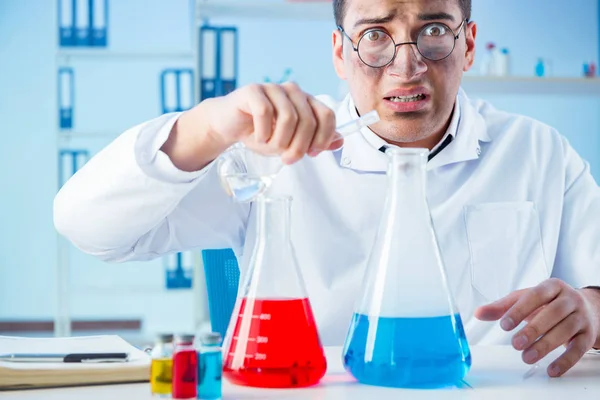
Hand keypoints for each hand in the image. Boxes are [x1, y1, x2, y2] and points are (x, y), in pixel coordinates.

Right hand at [205, 82, 341, 163]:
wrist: (229, 125)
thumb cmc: (261, 132)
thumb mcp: (290, 142)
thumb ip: (315, 141)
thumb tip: (340, 141)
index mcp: (306, 101)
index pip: (327, 115)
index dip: (323, 138)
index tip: (312, 153)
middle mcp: (292, 91)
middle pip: (308, 120)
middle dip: (299, 146)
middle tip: (287, 159)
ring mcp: (273, 88)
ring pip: (288, 117)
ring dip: (280, 141)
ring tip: (270, 147)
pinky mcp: (252, 90)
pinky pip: (265, 112)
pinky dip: (263, 132)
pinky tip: (258, 137)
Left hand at [474, 278, 599, 376]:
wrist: (587, 307)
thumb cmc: (549, 303)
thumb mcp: (526, 299)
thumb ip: (503, 306)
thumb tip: (478, 313)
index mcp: (552, 286)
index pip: (536, 295)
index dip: (520, 310)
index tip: (504, 325)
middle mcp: (570, 299)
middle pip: (553, 313)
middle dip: (533, 330)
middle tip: (515, 344)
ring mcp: (581, 317)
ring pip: (565, 331)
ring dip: (545, 346)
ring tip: (527, 357)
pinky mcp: (588, 335)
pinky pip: (579, 349)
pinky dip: (565, 361)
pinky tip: (551, 369)